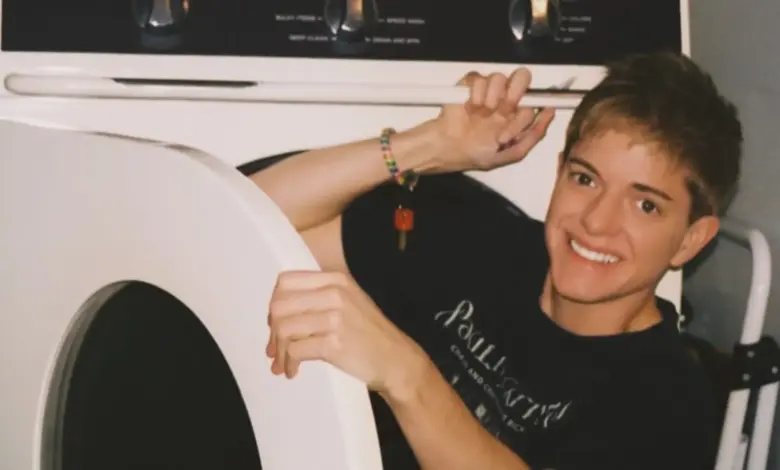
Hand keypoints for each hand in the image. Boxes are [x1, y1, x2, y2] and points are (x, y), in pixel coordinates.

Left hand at [266, 270, 424, 394]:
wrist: (396, 360)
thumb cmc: (370, 334)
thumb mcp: (349, 301)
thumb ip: (318, 298)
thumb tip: (277, 313)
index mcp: (335, 280)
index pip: (286, 282)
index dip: (274, 303)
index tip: (276, 323)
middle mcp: (334, 294)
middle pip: (280, 306)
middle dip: (272, 331)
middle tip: (274, 349)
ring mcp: (335, 318)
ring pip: (284, 329)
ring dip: (279, 351)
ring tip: (283, 364)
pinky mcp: (334, 343)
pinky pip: (296, 350)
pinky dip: (289, 364)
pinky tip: (293, 371)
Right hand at [433, 68, 555, 172]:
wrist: (450, 149)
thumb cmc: (479, 153)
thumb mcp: (512, 153)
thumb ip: (534, 135)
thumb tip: (550, 112)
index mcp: (516, 113)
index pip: (533, 99)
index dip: (528, 109)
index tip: (518, 117)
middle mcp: (504, 98)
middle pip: (521, 76)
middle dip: (515, 91)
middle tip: (506, 108)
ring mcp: (487, 90)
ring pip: (499, 77)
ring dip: (492, 97)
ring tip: (483, 114)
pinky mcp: (470, 85)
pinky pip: (479, 78)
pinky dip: (476, 93)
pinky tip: (471, 108)